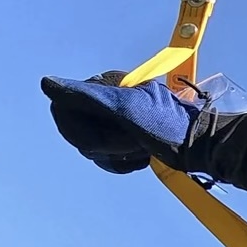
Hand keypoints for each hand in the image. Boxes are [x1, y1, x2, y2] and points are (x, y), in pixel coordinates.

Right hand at [41, 73, 246, 174]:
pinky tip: (140, 157)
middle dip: (102, 143)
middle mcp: (105, 99)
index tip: (103, 136)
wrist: (199, 146)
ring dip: (114, 155)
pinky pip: (105, 157)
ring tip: (139, 148)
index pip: (64, 110)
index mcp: (102, 85)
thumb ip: (85, 95)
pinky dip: (121, 163)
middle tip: (130, 141)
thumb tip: (47, 83)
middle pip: (77, 132)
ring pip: (91, 148)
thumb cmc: (166, 125)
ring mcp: (114, 119)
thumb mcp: (125, 109)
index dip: (79, 129)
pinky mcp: (124, 136)